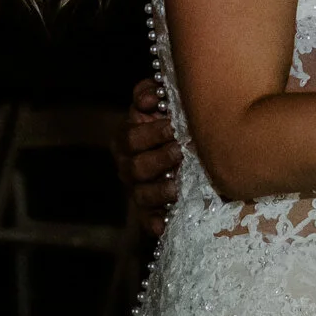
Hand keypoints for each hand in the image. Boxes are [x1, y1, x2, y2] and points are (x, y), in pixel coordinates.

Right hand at [114, 77, 181, 236]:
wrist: (188, 146)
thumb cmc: (174, 118)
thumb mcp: (161, 100)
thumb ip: (151, 91)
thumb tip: (148, 97)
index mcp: (128, 137)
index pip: (130, 137)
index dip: (150, 132)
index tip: (172, 125)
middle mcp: (129, 165)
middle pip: (135, 166)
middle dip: (159, 158)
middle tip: (181, 151)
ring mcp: (138, 189)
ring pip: (140, 195)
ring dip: (158, 191)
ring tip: (176, 186)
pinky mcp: (149, 211)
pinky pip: (147, 220)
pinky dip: (153, 223)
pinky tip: (162, 225)